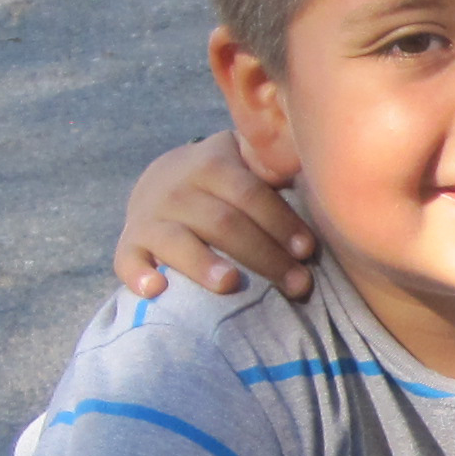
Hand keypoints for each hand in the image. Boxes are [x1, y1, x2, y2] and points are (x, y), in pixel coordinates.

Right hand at [114, 135, 311, 302]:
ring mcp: (149, 217)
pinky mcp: (130, 244)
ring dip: (203, 264)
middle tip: (298, 286)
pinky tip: (155, 290)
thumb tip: (327, 176)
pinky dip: (138, 275)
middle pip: (223, 223)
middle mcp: (177, 188)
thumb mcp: (247, 164)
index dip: (281, 222)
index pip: (250, 194)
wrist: (163, 181)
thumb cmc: (227, 183)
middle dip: (264, 256)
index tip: (308, 250)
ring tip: (230, 284)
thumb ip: (276, 168)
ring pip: (177, 241)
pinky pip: (128, 261)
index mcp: (213, 165)